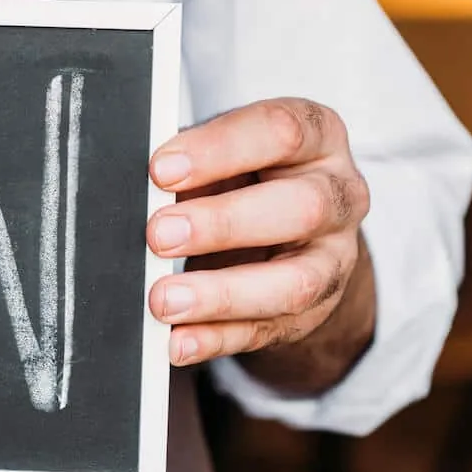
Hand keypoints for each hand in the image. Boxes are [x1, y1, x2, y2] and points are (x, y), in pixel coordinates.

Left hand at [144, 99, 373, 378]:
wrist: (295, 227)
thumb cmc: (246, 174)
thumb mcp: (224, 153)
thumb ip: (188, 165)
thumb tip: (134, 190)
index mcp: (317, 137)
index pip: (281, 132)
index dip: (219, 149)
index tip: (160, 169)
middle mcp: (338, 195)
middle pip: (299, 208)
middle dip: (222, 224)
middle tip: (159, 235)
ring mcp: (335, 259)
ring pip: (294, 283)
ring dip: (222, 294)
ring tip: (164, 300)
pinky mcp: (315, 311)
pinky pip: (269, 331)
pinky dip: (217, 338)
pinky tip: (177, 340)